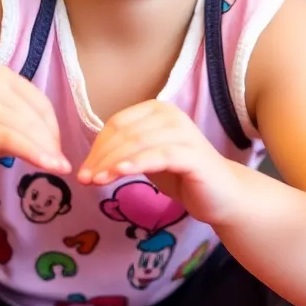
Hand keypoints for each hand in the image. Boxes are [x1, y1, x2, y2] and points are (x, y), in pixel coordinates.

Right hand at [0, 65, 69, 179]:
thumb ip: (19, 127)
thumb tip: (52, 145)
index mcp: (0, 76)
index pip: (40, 103)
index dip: (53, 129)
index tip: (57, 150)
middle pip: (36, 116)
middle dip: (52, 143)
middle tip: (60, 165)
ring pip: (27, 129)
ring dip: (48, 151)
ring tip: (60, 169)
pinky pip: (14, 140)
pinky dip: (36, 154)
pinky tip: (51, 167)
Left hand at [77, 101, 237, 224]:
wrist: (221, 195)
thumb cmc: (181, 176)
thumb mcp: (146, 159)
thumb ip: (123, 153)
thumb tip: (89, 162)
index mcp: (157, 110)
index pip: (117, 124)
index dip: (97, 147)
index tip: (83, 170)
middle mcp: (170, 115)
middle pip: (124, 134)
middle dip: (100, 158)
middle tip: (85, 180)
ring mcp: (183, 132)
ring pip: (137, 144)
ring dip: (112, 163)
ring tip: (95, 181)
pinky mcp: (192, 154)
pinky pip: (158, 156)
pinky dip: (136, 163)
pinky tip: (119, 173)